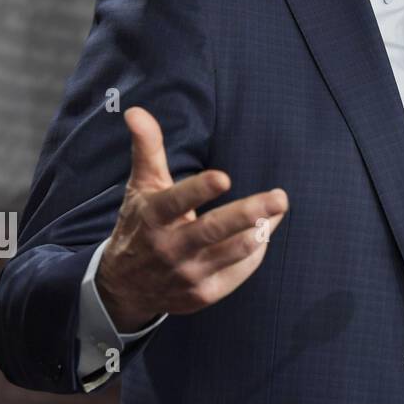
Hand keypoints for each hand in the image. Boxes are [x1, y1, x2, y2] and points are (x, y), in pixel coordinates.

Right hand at [95, 106, 288, 331]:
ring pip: (234, 251)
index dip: (199, 190)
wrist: (124, 287)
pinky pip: (240, 271)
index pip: (176, 202)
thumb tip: (136, 110)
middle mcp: (169, 248)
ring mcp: (187, 274)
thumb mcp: (141, 187)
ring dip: (261, 230)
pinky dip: (255, 251)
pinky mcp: (204, 294)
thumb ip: (148, 148)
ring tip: (276, 210)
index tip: (224, 177)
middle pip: (214, 230)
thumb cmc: (141, 225)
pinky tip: (261, 233)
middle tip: (280, 197)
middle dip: (250, 213)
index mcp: (154, 216)